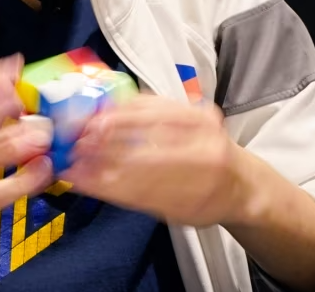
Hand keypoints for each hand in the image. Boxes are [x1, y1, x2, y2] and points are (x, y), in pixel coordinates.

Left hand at [60, 96, 256, 227]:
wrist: (241, 187)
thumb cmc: (207, 147)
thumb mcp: (189, 118)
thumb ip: (152, 109)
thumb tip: (107, 105)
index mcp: (201, 121)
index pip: (154, 115)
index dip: (118, 118)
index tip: (90, 119)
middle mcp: (203, 149)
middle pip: (145, 146)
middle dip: (104, 146)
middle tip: (75, 143)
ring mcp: (196, 182)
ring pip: (137, 176)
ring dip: (99, 171)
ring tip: (72, 164)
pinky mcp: (183, 208)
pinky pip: (138, 198)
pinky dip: (108, 190)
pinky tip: (88, 184)